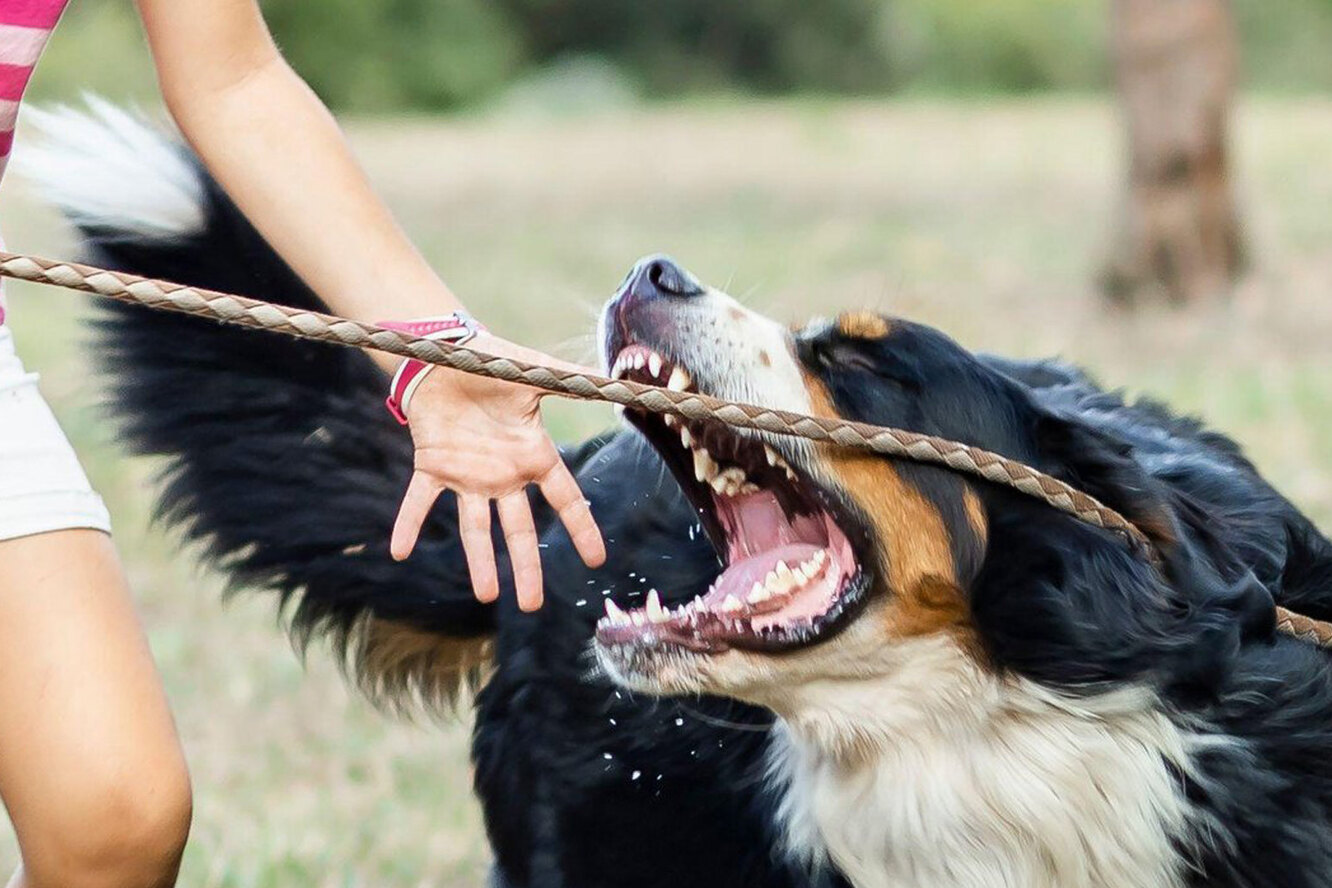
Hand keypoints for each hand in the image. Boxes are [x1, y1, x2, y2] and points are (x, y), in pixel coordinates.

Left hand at [388, 332, 605, 610]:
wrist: (446, 352)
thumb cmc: (494, 361)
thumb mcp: (537, 372)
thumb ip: (572, 380)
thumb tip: (616, 378)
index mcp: (532, 455)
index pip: (564, 499)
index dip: (580, 528)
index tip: (596, 560)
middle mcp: (502, 474)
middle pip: (518, 530)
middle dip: (526, 567)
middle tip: (532, 605)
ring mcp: (467, 474)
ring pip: (475, 528)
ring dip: (478, 562)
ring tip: (487, 595)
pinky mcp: (432, 466)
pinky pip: (419, 501)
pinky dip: (408, 524)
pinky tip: (400, 551)